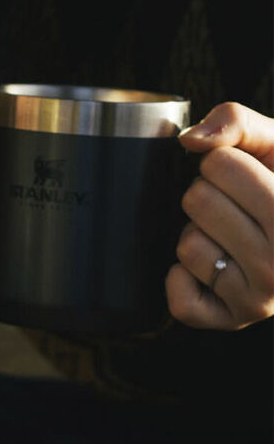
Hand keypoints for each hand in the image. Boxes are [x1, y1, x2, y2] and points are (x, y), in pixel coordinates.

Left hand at [166, 103, 273, 330]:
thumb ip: (238, 123)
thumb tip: (191, 140)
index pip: (219, 165)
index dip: (224, 162)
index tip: (250, 176)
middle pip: (196, 201)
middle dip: (208, 195)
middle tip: (239, 208)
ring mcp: (263, 300)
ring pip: (186, 245)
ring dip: (200, 233)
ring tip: (234, 236)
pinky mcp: (233, 320)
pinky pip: (180, 297)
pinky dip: (184, 279)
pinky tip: (215, 267)